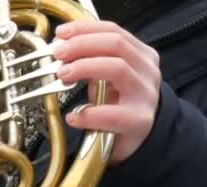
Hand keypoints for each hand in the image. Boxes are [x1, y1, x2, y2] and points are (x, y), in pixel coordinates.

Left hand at [53, 21, 161, 164]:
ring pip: (117, 68)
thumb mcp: (106, 76)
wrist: (137, 137)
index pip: (114, 31)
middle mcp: (147, 70)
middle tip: (58, 54)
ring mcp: (145, 95)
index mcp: (141, 55)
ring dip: (84, 67)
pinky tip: (73, 117)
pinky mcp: (139, 121)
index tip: (60, 34)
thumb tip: (62, 47)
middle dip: (82, 45)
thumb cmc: (118, 104)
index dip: (84, 29)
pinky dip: (88, 114)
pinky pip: (112, 114)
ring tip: (63, 75)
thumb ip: (91, 60)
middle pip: (116, 44)